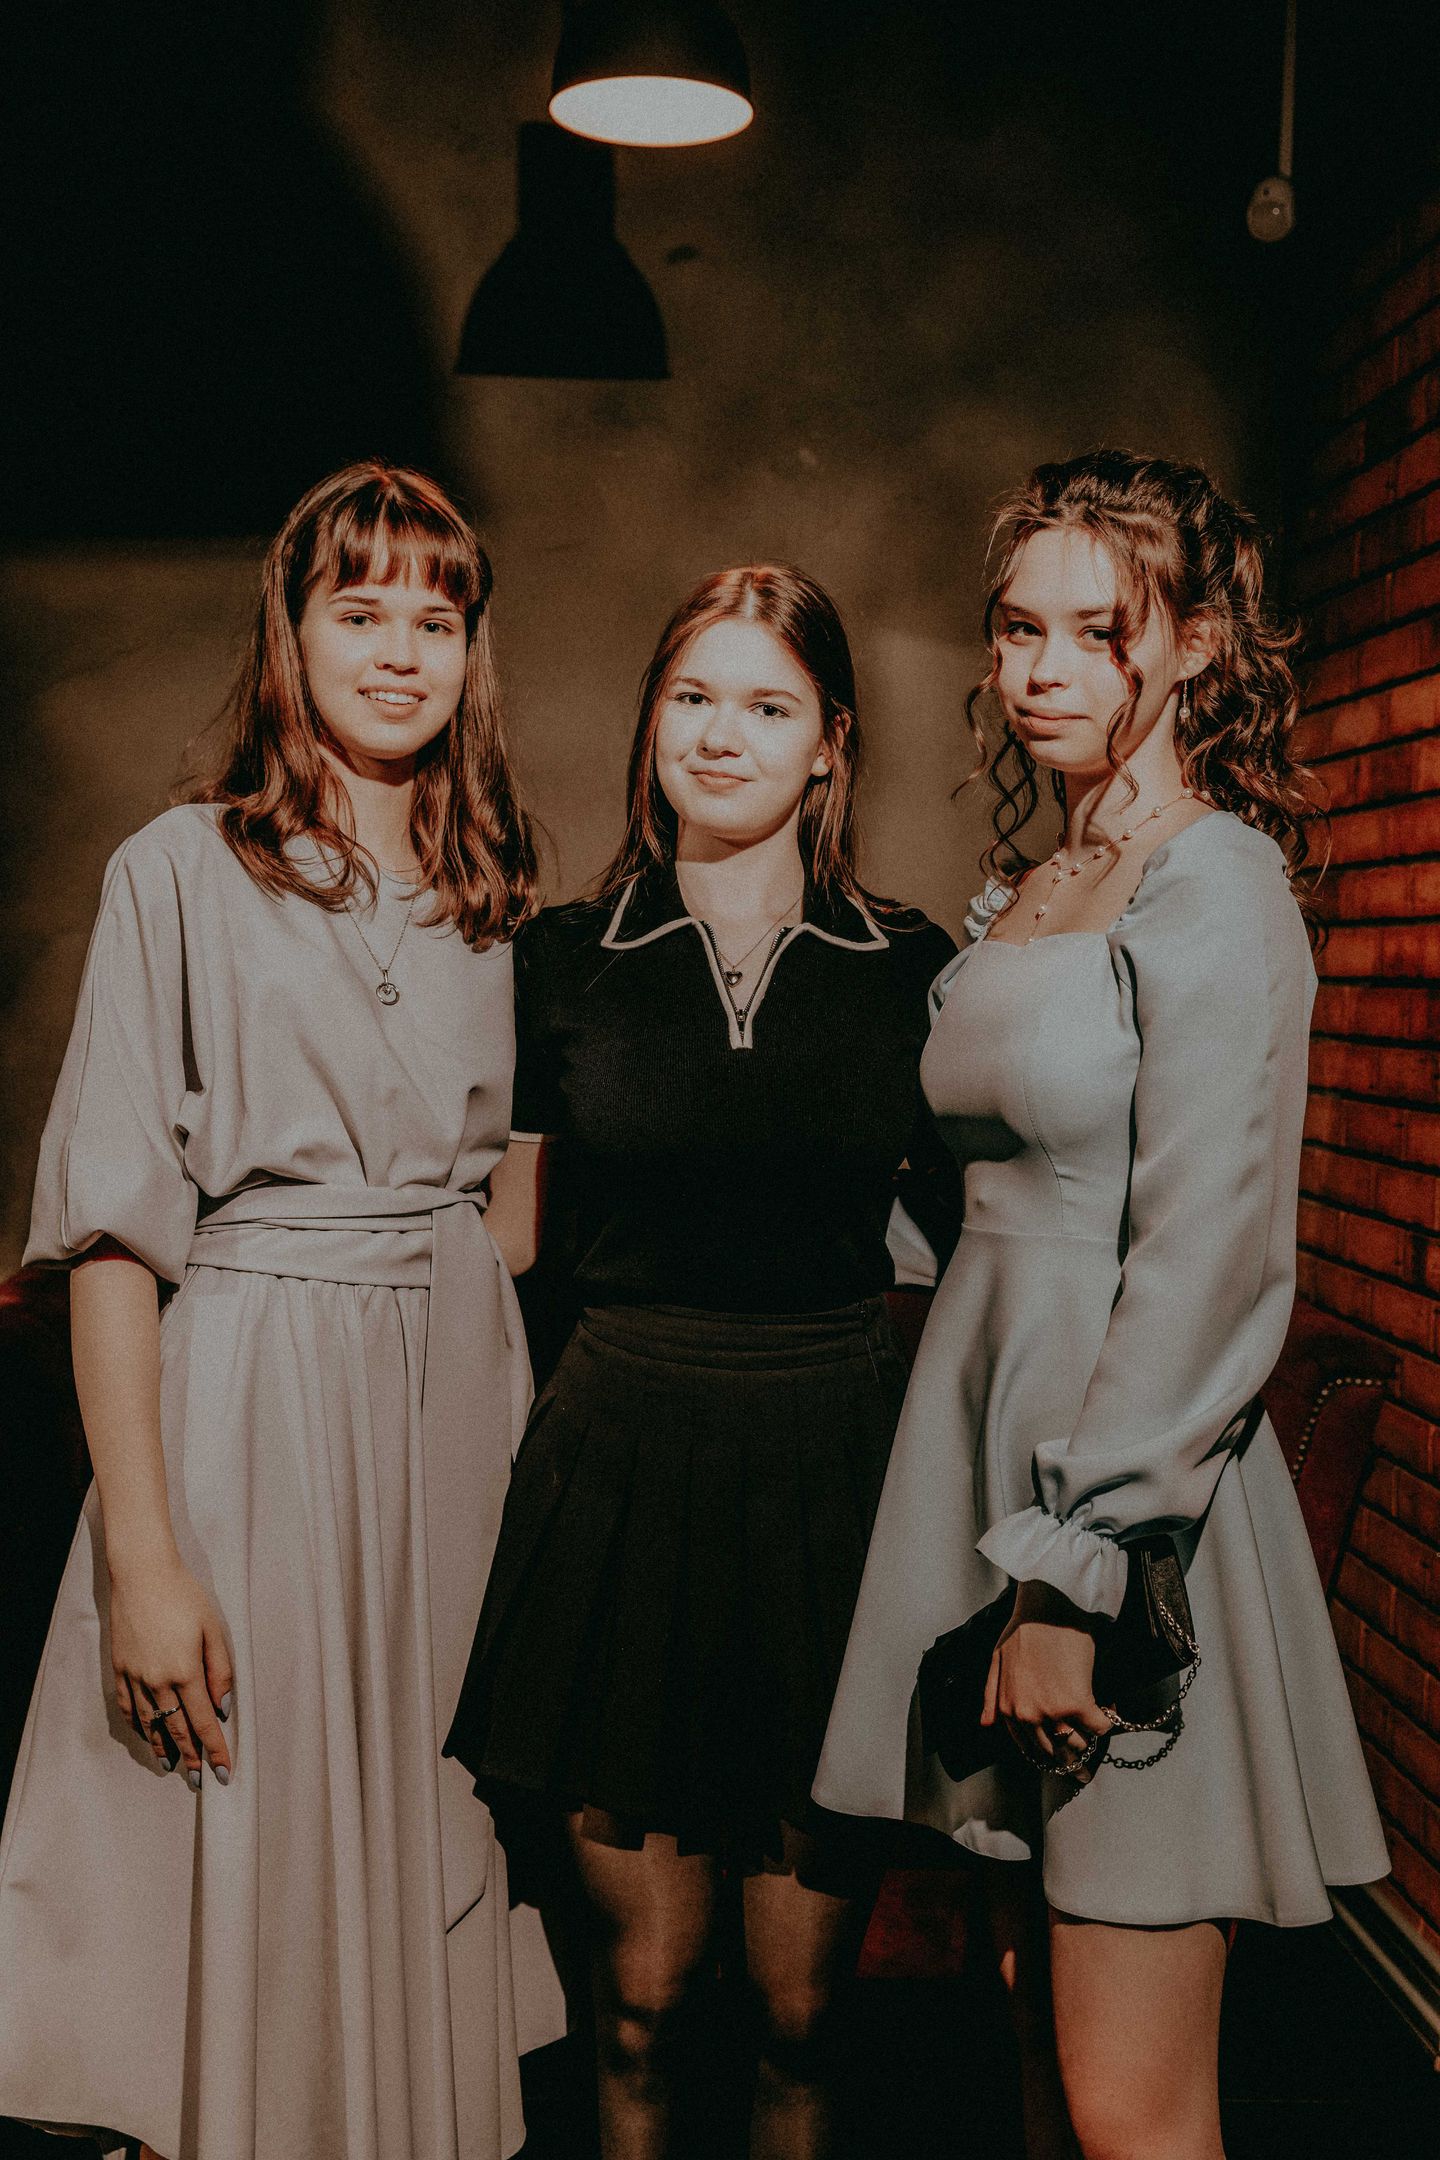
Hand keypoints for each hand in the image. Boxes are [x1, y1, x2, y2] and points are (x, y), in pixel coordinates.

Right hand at [107, 1548, 233, 1786]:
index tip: (224, 1772)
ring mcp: (135, 1677)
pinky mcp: (120, 1669)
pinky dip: (139, 1726)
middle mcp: (158, 1681)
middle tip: (199, 1781)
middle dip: (190, 1758)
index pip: (204, 1722)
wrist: (141, 1574)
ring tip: (171, 1767)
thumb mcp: (213, 1629)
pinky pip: (129, 1707)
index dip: (215, 1750)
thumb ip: (221, 1671)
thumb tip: (224, 1707)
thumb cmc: (184, 1596)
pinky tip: (145, 1735)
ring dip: (162, 1748)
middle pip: (177, 1729)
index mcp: (186, 1672)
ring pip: (150, 1724)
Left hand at [981, 1579, 1109, 1776]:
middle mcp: (1028, 1716)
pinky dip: (1107, 1720)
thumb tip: (987, 1724)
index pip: (1030, 1748)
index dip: (1049, 1752)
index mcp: (1009, 1709)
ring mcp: (1053, 1712)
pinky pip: (1099, 1727)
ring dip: (1089, 1739)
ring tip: (1094, 1724)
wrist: (1047, 1607)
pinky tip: (1107, 1708)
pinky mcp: (1078, 1702)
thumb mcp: (997, 1659)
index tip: (1062, 1751)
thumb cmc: (1023, 1627)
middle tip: (1084, 1749)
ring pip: (1078, 1745)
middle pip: (1055, 1752)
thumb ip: (991, 1695)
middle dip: (1070, 1753)